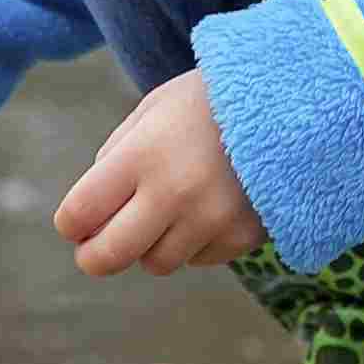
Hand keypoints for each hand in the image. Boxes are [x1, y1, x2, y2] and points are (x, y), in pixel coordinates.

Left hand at [53, 73, 263, 277]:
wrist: (292, 100)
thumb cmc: (209, 102)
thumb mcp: (153, 111)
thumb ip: (115, 158)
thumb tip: (89, 218)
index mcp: (142, 154)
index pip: (80, 214)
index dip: (71, 224)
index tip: (76, 222)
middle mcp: (174, 192)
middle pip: (109, 256)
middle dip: (93, 256)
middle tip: (93, 250)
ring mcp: (211, 219)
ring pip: (155, 263)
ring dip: (150, 245)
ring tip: (168, 211)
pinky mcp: (242, 237)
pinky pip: (199, 259)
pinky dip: (194, 242)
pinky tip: (208, 206)